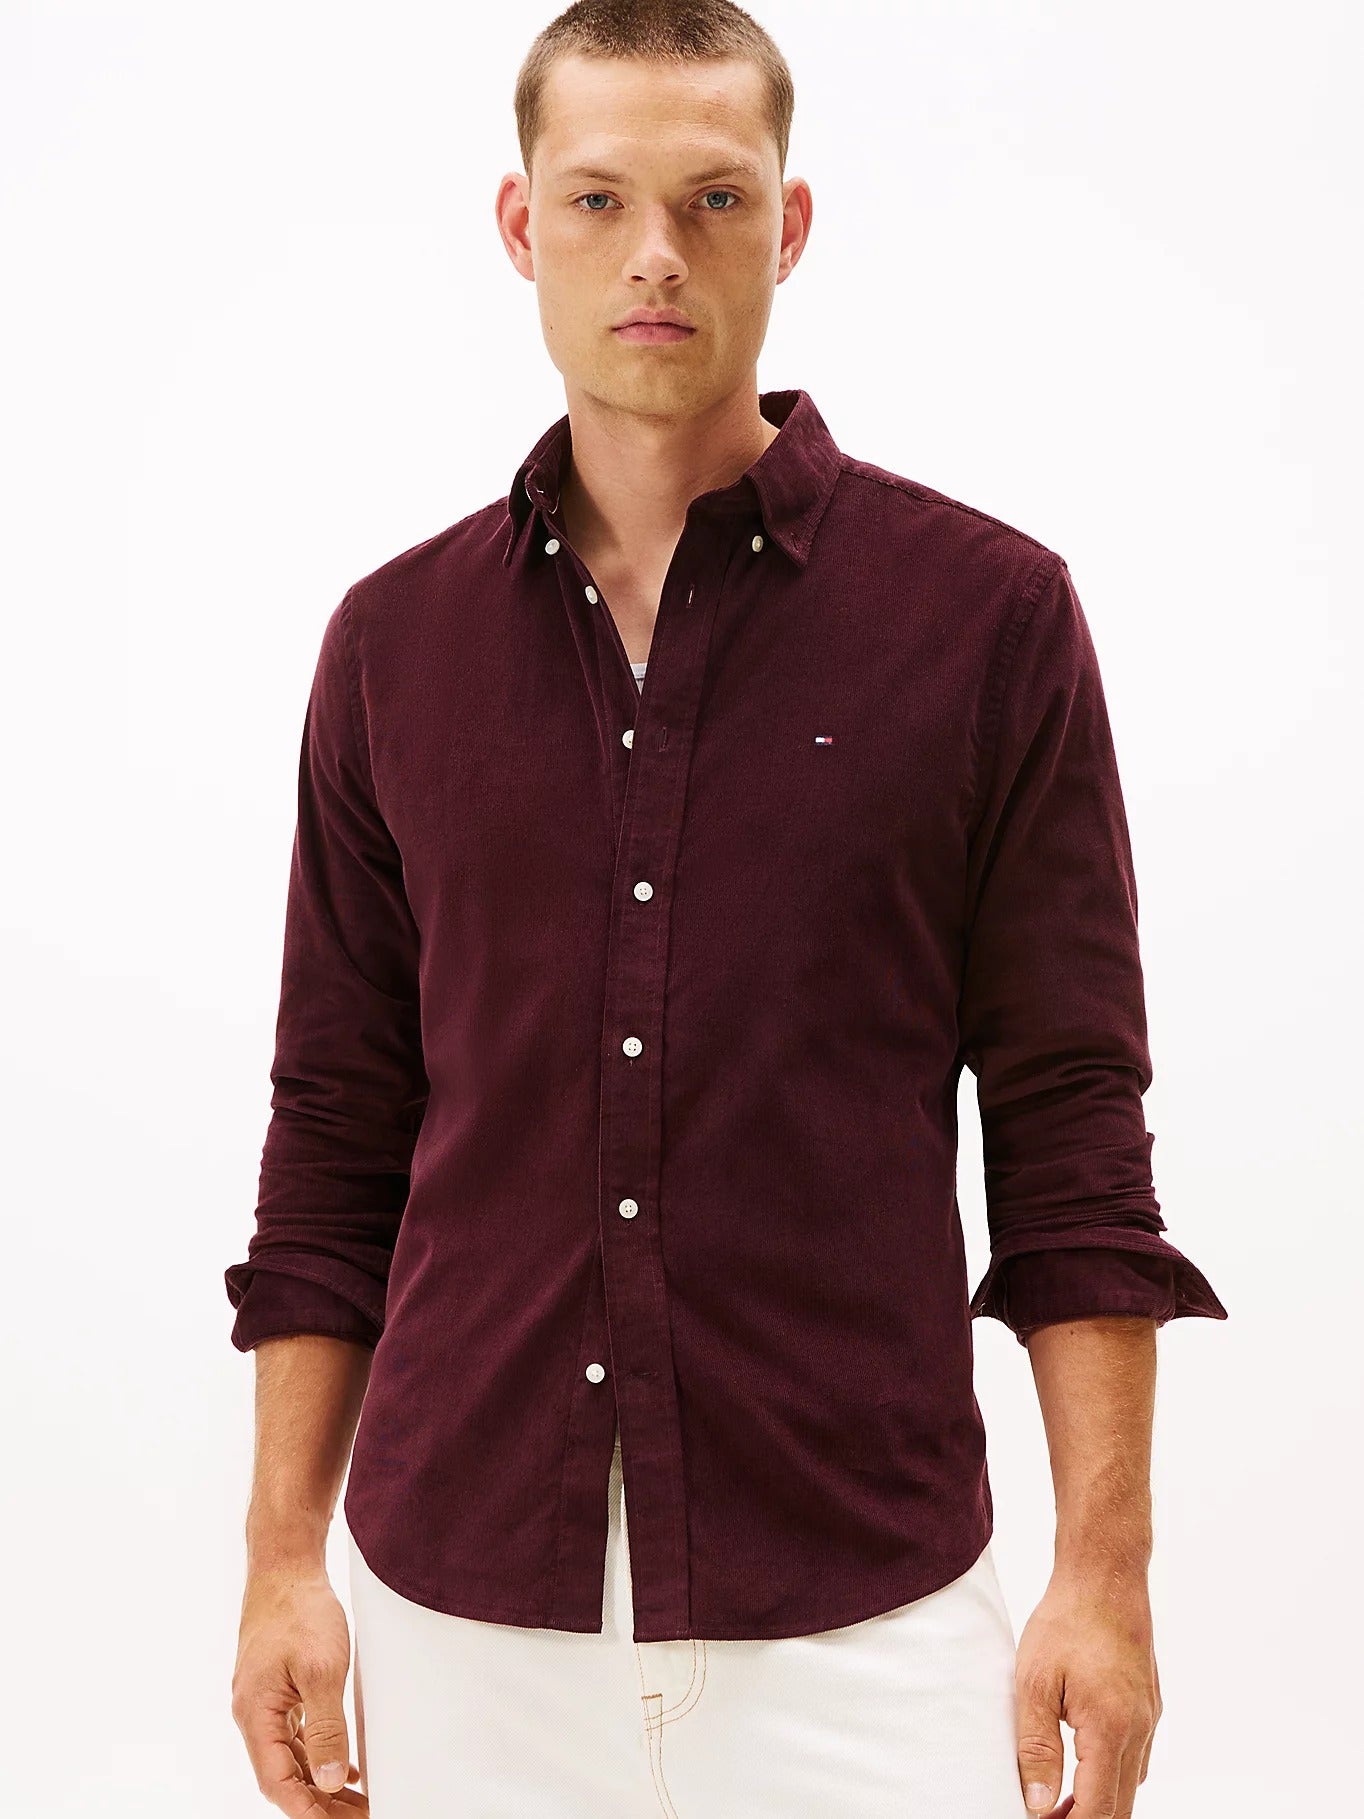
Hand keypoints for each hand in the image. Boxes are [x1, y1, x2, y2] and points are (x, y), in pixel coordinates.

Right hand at [231, 1560, 368, 1814]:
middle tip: (359, 1816)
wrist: (286, 1564)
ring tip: (356, 1801)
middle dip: (318, 1803)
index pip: (277, 1782)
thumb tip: (325, 1780)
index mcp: (256, 1714)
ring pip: (290, 1756)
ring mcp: (264, 1699)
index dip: (306, 1811)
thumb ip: (324, 1727)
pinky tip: (342, 1764)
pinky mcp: (277, 1685)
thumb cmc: (300, 1610)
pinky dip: (317, 1753)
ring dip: (319, 1782)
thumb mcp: (321, 1670)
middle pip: (283, 1775)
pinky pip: (295, 1733)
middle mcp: (254, 1713)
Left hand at [1013, 1567, 1161, 1817]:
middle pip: (1121, 1808)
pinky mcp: (1149, 1708)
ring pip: (1130, 1786)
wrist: (1105, 1576)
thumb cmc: (1067, 1622)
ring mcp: (1149, 1720)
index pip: (1099, 1812)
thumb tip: (1038, 1805)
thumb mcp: (1035, 1683)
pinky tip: (1080, 1766)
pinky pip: (1135, 1760)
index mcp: (1112, 1730)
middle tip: (1045, 1816)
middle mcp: (1140, 1732)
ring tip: (1056, 1800)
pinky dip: (1110, 1776)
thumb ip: (1036, 1749)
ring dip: (1099, 1802)